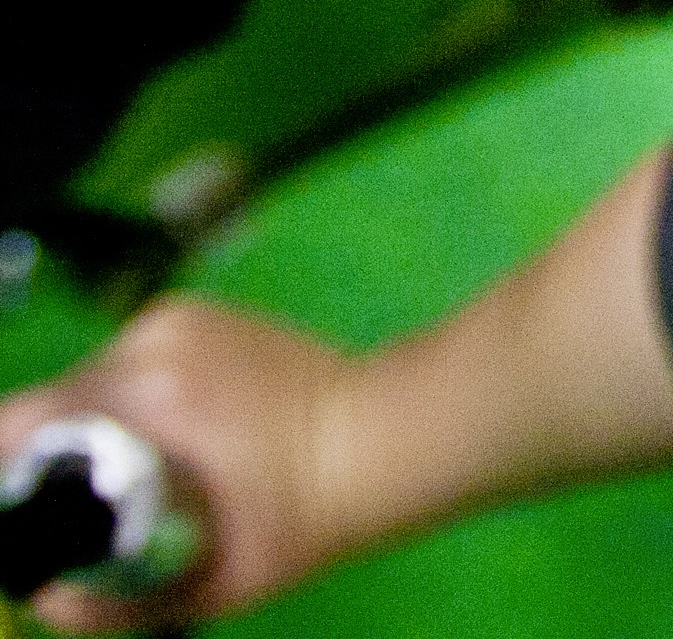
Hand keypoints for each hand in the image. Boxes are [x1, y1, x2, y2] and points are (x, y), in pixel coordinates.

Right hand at [0, 297, 351, 630]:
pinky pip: (132, 357)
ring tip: (136, 470)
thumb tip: (40, 602)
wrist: (386, 439)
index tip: (26, 508)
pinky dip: (131, 394)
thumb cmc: (302, 519)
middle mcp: (149, 342)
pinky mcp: (198, 311)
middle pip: (52, 402)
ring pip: (91, 378)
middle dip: (54, 454)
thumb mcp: (205, 586)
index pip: (15, 422)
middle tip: (89, 501)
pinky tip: (169, 431)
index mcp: (139, 396)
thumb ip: (107, 610)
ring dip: (94, 422)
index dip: (7, 469)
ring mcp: (176, 319)